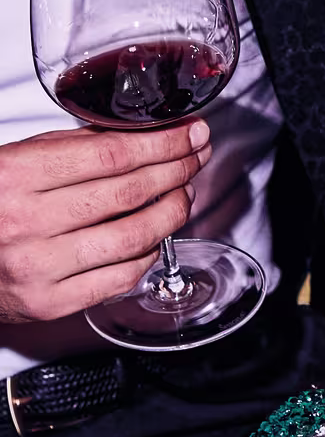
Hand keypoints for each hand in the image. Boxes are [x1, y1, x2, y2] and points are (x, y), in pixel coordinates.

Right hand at [0, 121, 209, 323]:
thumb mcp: (16, 161)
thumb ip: (74, 147)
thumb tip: (145, 134)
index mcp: (15, 175)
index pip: (113, 155)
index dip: (164, 143)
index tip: (191, 134)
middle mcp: (26, 221)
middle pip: (129, 192)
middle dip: (176, 171)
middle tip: (195, 159)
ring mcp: (37, 266)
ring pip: (133, 237)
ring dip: (172, 213)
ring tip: (183, 195)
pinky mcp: (48, 302)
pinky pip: (118, 278)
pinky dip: (148, 256)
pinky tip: (155, 238)